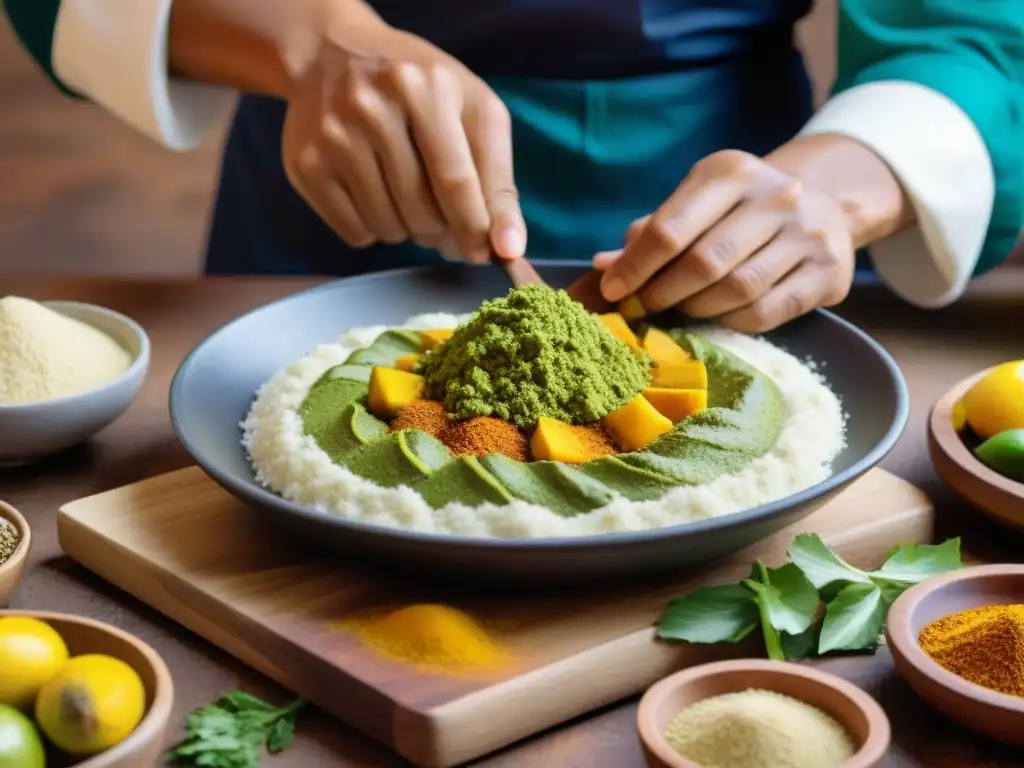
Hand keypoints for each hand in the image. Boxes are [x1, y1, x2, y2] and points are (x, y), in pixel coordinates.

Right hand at [281, 12, 524, 262]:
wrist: (332, 54)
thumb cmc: (420, 87)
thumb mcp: (472, 111)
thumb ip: (497, 179)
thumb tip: (507, 248)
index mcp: (425, 88)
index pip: (456, 180)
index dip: (475, 227)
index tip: (487, 253)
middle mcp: (372, 108)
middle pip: (422, 212)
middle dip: (443, 230)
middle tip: (444, 215)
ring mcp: (333, 138)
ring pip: (389, 229)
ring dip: (409, 229)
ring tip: (406, 192)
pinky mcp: (306, 166)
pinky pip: (356, 232)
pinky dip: (375, 229)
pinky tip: (375, 193)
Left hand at [595, 149, 855, 331]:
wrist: (826, 206)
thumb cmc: (739, 212)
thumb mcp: (696, 205)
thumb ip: (651, 235)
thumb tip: (603, 268)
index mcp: (730, 172)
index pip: (670, 228)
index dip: (636, 266)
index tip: (613, 291)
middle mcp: (775, 195)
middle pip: (703, 262)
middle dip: (664, 293)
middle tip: (644, 309)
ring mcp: (808, 233)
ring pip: (737, 289)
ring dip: (698, 309)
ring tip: (682, 310)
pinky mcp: (828, 271)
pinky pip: (767, 311)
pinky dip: (733, 321)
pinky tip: (721, 316)